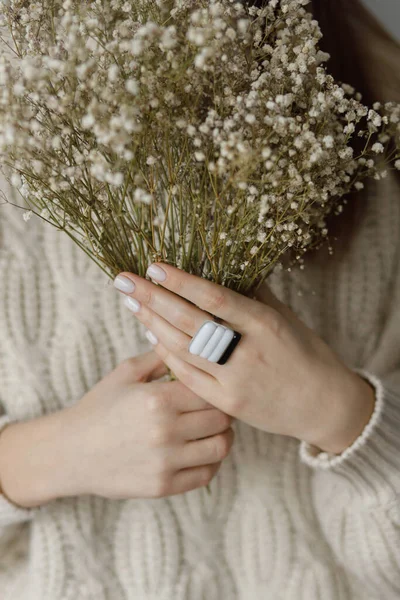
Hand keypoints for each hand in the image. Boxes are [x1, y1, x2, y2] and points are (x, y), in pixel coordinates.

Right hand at [0, 351, 233, 506]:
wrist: (71, 452)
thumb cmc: (100, 407)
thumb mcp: (125, 373)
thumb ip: (160, 357)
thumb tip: (188, 341)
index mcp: (157, 399)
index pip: (210, 390)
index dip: (215, 388)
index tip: (212, 387)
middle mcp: (165, 431)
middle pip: (221, 419)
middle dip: (222, 411)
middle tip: (217, 408)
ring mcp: (165, 462)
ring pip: (220, 448)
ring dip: (222, 437)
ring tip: (214, 430)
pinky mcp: (163, 486)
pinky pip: (206, 475)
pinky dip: (211, 462)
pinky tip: (202, 451)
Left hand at [113, 264, 375, 454]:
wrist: (323, 406)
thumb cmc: (306, 355)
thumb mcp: (285, 318)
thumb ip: (254, 295)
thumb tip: (226, 266)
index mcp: (264, 323)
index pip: (214, 298)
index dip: (181, 282)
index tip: (153, 266)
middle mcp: (247, 351)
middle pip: (189, 322)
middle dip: (153, 299)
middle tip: (123, 281)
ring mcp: (235, 380)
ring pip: (184, 349)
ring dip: (153, 325)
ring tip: (132, 304)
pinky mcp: (228, 404)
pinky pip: (189, 377)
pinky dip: (168, 356)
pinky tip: (152, 337)